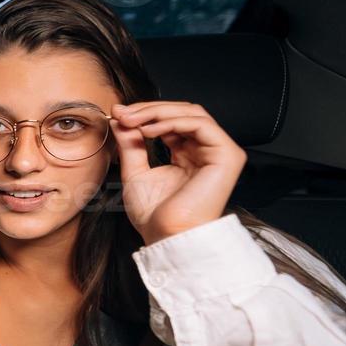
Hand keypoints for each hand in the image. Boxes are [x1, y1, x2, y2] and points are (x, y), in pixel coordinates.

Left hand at [111, 101, 245, 245]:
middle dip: (149, 109)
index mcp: (189, 154)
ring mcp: (220, 152)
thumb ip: (130, 143)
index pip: (172, 120)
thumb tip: (119, 117)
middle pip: (183, 112)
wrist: (167, 236)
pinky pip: (201, 124)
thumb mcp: (135, 171)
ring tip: (132, 122)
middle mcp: (206, 151)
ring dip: (158, 112)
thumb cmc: (154, 215)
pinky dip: (172, 122)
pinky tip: (149, 131)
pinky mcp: (227, 155)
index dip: (146, 113)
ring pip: (192, 113)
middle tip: (122, 114)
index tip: (118, 115)